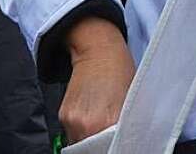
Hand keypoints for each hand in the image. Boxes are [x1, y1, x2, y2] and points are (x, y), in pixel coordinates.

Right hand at [60, 17, 134, 142]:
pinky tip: (90, 116)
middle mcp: (88, 124)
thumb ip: (127, 128)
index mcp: (110, 122)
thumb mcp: (131, 102)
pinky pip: (72, 133)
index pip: (109, 149)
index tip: (116, 144)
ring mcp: (73, 121)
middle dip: (101, 147)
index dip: (113, 147)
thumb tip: (125, 142)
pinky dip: (81, 130)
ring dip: (89, 140)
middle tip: (108, 137)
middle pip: (94, 150)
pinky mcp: (63, 116)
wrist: (98, 51)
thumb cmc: (120, 73)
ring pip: (81, 144)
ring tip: (100, 123)